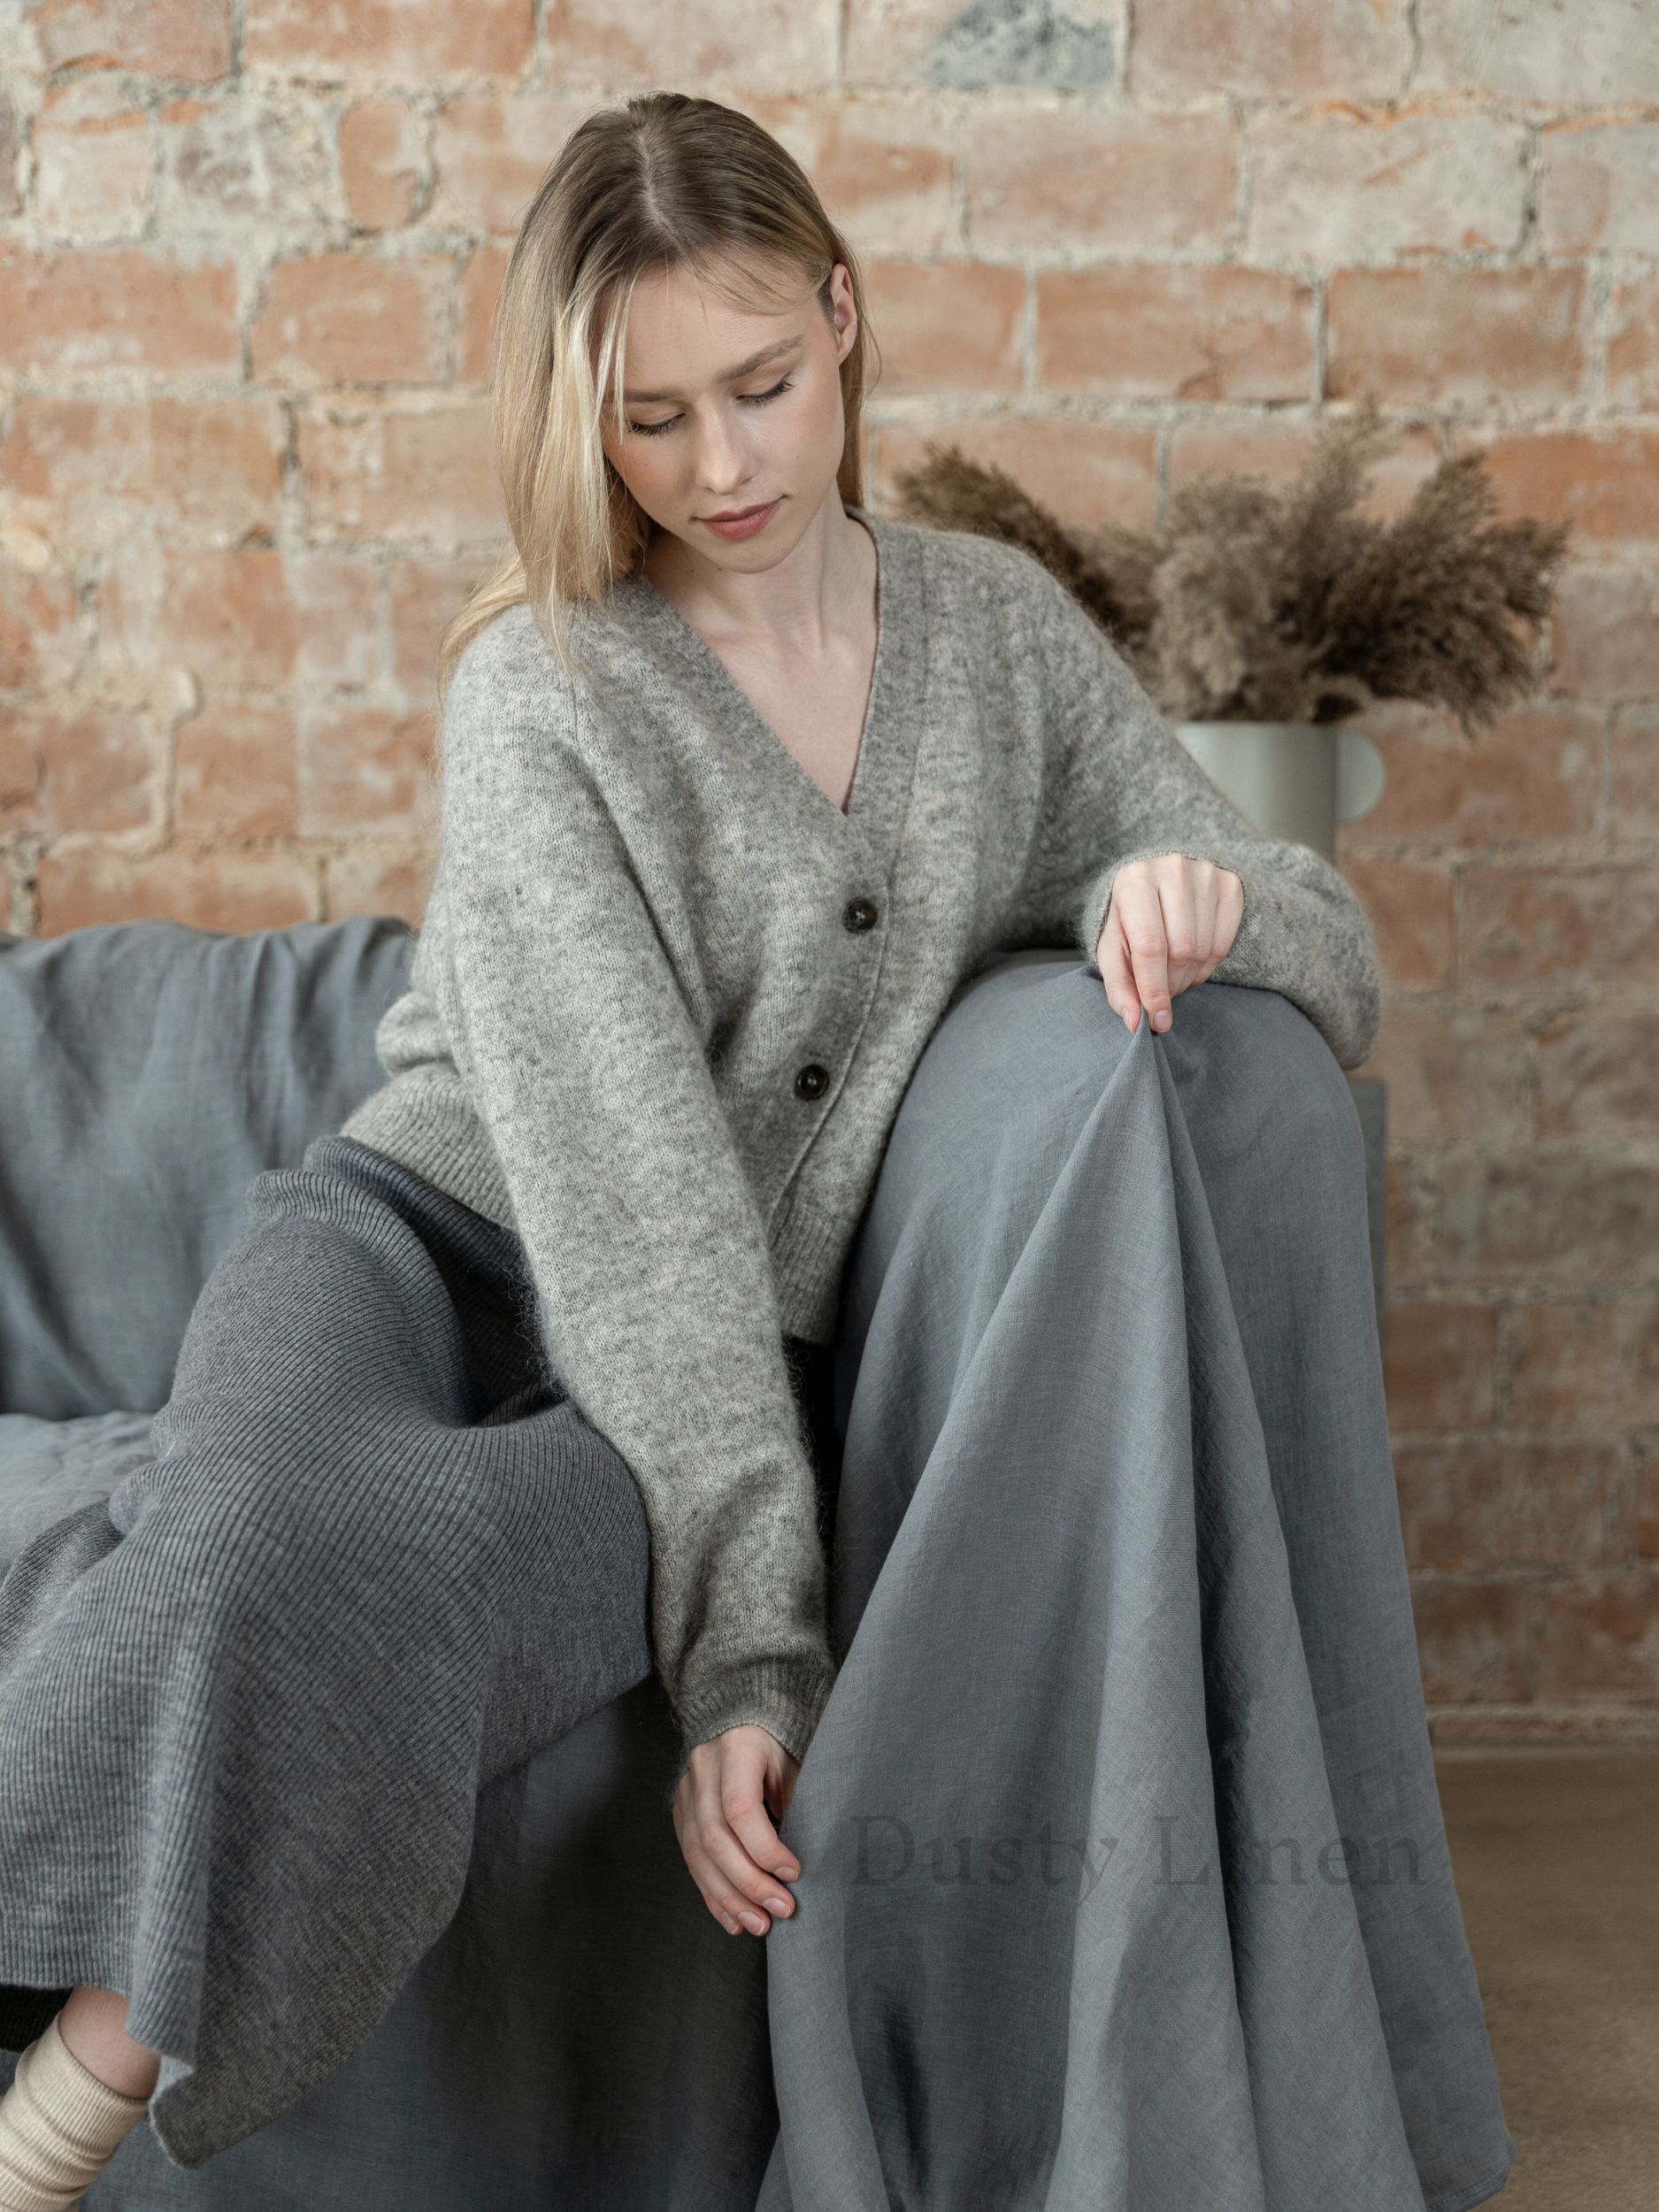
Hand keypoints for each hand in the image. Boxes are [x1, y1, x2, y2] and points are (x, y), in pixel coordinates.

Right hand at [673, 1723, 800, 1936]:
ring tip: (759, 1924)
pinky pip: (691, 1861)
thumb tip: (802, 1867)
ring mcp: (686, 1791)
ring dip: (730, 1897)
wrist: (744, 1720)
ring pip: (697, 1855)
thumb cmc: (780, 1746)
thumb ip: (797, 1806)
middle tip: (781, 1910)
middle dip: (749, 1882)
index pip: (739, 1808)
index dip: (765, 1848)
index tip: (794, 1872)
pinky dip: (713, 1894)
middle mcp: (703, 1769)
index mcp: (736, 1748)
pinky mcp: (680, 1812)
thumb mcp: (795, 1764)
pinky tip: (733, 1919)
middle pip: (714, 1837)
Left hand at [1094, 854, 1242, 1035]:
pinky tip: (1193, 962)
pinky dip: (1208, 966)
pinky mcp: (1230, 884)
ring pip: (1204, 950)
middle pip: (1181, 951)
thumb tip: (1135, 1022)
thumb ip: (1119, 987)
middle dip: (1170, 983)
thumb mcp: (1114, 950)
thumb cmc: (1131, 921)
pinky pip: (1225, 944)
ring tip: (1173, 973)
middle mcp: (1172, 869)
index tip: (1157, 1020)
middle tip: (1161, 988)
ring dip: (1188, 977)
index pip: (1150, 947)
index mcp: (1134, 881)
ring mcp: (1205, 874)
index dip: (1154, 990)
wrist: (1158, 883)